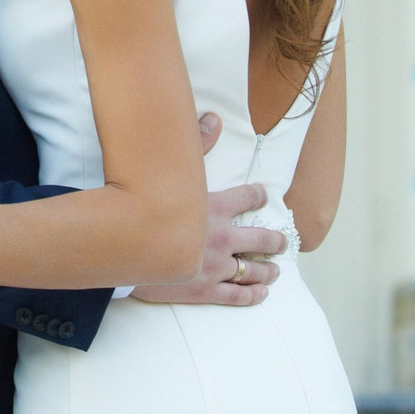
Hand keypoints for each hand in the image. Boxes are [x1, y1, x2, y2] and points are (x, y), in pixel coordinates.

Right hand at [130, 112, 285, 306]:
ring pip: (253, 270)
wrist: (131, 246)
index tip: (264, 196)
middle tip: (283, 242)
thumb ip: (194, 144)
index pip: (246, 198)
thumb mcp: (172, 170)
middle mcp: (222, 237)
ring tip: (277, 271)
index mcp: (216, 207)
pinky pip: (236, 294)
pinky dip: (252, 294)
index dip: (257, 196)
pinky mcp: (205, 289)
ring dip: (268, 270)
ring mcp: (216, 266)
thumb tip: (213, 119)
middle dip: (275, 242)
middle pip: (260, 240)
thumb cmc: (148, 204)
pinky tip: (262, 294)